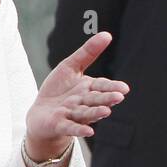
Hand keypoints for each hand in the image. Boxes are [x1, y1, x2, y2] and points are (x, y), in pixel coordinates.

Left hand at [26, 31, 126, 158]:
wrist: (42, 114)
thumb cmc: (59, 89)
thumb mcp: (70, 66)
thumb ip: (88, 52)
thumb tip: (108, 34)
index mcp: (88, 88)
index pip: (101, 86)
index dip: (112, 87)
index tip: (124, 88)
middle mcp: (82, 103)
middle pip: (95, 99)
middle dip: (106, 98)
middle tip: (118, 97)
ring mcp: (72, 115)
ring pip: (85, 113)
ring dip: (95, 112)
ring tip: (106, 111)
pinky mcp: (60, 125)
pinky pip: (70, 127)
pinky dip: (78, 129)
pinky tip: (88, 132)